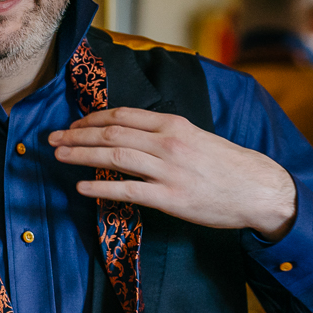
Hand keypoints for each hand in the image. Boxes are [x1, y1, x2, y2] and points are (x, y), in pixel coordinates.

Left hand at [49, 108, 297, 238]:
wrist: (258, 189)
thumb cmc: (228, 165)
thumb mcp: (198, 137)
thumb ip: (166, 134)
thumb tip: (134, 134)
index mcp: (173, 124)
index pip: (123, 115)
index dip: (92, 119)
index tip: (74, 124)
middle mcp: (168, 142)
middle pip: (112, 132)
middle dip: (77, 134)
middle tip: (54, 139)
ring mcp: (168, 170)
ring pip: (115, 155)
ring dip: (81, 155)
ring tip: (59, 157)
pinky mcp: (171, 197)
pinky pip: (128, 190)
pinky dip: (101, 187)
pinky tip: (82, 187)